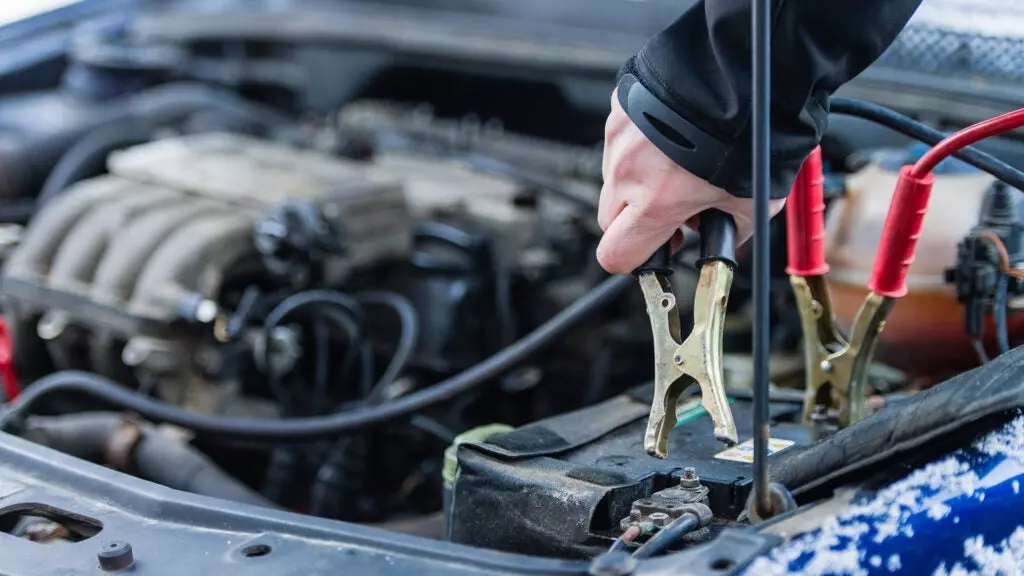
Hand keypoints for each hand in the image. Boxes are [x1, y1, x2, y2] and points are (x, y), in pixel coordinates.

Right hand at [596, 91, 785, 274]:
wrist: (744, 70)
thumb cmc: (751, 132)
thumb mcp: (755, 201)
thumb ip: (731, 230)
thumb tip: (725, 239)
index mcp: (654, 203)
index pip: (615, 254)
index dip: (633, 260)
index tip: (654, 252)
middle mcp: (628, 171)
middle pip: (609, 219)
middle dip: (635, 221)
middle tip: (672, 209)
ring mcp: (619, 136)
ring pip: (615, 177)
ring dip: (638, 180)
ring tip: (680, 163)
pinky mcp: (621, 107)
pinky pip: (622, 139)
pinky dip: (643, 144)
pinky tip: (675, 134)